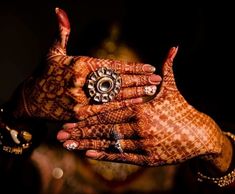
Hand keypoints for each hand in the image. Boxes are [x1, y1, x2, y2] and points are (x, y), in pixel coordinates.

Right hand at [9, 8, 160, 120]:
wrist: (31, 99)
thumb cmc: (46, 74)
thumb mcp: (53, 52)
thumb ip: (62, 32)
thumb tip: (60, 10)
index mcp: (78, 65)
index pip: (112, 65)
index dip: (132, 67)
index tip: (149, 67)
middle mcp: (81, 81)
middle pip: (117, 80)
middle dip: (139, 79)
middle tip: (157, 79)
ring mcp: (81, 99)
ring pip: (114, 94)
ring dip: (135, 91)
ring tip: (152, 89)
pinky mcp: (79, 113)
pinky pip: (105, 108)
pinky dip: (122, 104)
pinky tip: (137, 101)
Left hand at [58, 47, 225, 166]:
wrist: (201, 136)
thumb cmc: (183, 111)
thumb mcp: (173, 90)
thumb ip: (169, 69)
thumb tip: (174, 47)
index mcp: (143, 109)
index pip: (109, 111)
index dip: (88, 114)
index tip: (70, 115)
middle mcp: (141, 128)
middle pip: (104, 128)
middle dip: (80, 131)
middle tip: (60, 133)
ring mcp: (144, 145)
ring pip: (110, 144)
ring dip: (87, 145)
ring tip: (68, 145)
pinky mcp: (148, 159)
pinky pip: (122, 157)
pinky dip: (105, 156)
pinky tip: (88, 154)